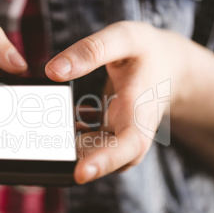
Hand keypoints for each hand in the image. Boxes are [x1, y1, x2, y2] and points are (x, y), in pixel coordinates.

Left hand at [45, 21, 190, 183]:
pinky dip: (70, 134)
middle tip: (45, 142)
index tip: (80, 174)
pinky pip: (88, 144)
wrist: (168, 66)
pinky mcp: (111, 134)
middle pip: (107, 158)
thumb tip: (53, 71)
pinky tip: (58, 117)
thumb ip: (91, 52)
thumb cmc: (148, 51)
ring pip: (93, 153)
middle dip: (76, 157)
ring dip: (69, 143)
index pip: (129, 145)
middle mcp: (133, 131)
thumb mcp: (124, 39)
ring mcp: (121, 136)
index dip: (105, 161)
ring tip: (47, 122)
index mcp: (141, 110)